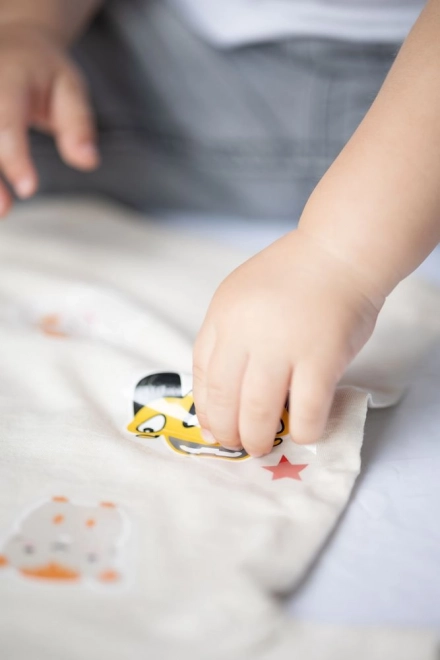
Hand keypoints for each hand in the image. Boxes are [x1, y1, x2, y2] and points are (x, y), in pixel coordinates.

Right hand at [0, 23, 98, 214]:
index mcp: (8, 78)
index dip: (15, 157)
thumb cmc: (45, 72)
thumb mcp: (71, 87)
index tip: (28, 190)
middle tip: (4, 210)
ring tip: (0, 211)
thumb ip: (78, 124)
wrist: (14, 41)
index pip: (7, 122)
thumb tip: (88, 161)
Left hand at [193, 229, 381, 455]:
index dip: (206, 408)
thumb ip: (229, 335)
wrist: (338, 253)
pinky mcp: (321, 359)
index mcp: (223, 316)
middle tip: (236, 444)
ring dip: (257, 438)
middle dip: (227, 432)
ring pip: (259, 411)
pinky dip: (302, 430)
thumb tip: (224, 390)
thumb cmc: (292, 276)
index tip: (213, 427)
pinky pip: (305, 411)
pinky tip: (302, 432)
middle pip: (225, 398)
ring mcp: (283, 346)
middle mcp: (246, 333)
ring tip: (261, 447)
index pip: (203, 374)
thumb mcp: (240, 295)